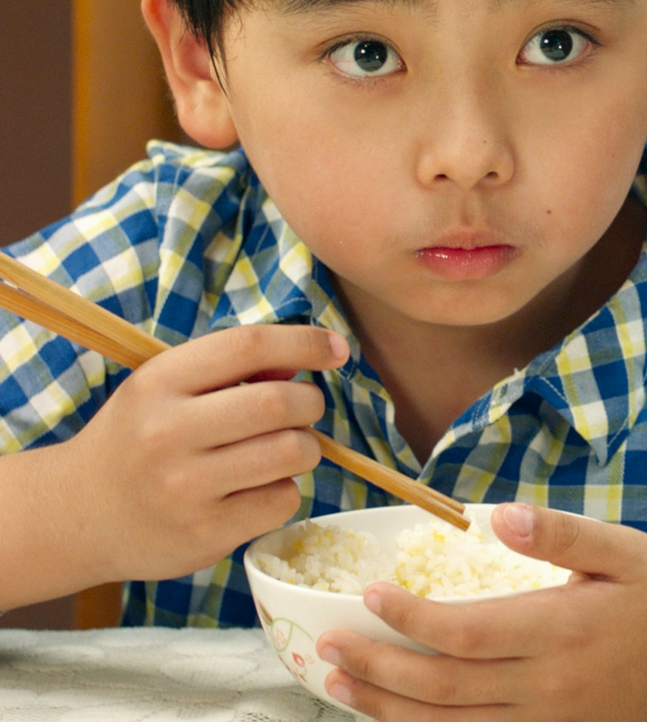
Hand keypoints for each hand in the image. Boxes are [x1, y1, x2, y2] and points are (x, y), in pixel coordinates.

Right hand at [61, 324, 348, 582]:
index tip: (337, 349)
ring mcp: (186, 488)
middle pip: (279, 402)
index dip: (305, 343)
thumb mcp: (165, 386)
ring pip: (290, 452)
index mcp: (160, 381)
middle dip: (310, 402)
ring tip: (285, 448)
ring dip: (306, 446)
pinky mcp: (204, 534)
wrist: (77, 514)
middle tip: (303, 409)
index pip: (250, 346)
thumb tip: (302, 363)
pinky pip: (281, 501)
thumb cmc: (137, 436)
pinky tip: (261, 487)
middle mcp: (169, 431)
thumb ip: (229, 369)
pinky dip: (286, 489)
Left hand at [317, 504, 646, 721]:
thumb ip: (560, 531)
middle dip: (378, 668)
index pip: (463, 633)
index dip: (409, 619)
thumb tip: (501, 518)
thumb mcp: (621, 548)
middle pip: (443, 688)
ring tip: (339, 683)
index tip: (369, 595)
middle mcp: (546, 690)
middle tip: (329, 646)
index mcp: (558, 633)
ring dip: (386, 710)